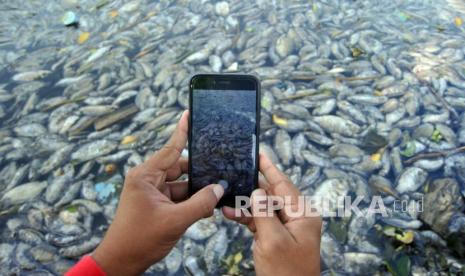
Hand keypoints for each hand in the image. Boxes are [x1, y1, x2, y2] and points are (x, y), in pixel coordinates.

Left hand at [93, 111, 223, 275]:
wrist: (122, 262)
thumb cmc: (140, 239)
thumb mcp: (175, 220)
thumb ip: (200, 203)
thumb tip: (219, 189)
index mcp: (145, 176)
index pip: (170, 150)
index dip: (182, 132)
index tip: (189, 114)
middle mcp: (148, 180)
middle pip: (179, 167)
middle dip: (199, 171)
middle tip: (220, 170)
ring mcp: (152, 193)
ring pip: (181, 184)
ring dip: (197, 190)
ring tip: (217, 193)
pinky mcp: (157, 204)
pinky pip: (178, 196)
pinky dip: (191, 201)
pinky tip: (207, 207)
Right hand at [223, 154, 321, 275]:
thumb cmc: (286, 273)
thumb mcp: (273, 240)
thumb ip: (264, 212)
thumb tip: (258, 191)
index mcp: (303, 214)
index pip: (283, 185)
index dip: (269, 169)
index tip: (259, 153)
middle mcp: (297, 217)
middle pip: (272, 194)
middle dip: (252, 187)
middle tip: (235, 174)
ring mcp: (287, 228)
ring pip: (264, 207)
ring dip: (245, 205)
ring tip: (226, 200)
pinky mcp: (277, 237)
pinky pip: (261, 221)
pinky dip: (247, 218)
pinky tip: (230, 214)